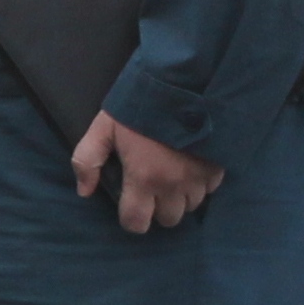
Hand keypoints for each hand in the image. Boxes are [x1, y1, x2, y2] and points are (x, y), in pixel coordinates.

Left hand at [69, 111, 223, 234]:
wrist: (187, 81)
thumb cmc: (141, 103)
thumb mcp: (104, 126)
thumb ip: (88, 159)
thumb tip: (84, 191)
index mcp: (144, 179)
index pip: (136, 223)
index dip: (131, 217)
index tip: (131, 203)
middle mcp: (173, 186)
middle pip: (167, 220)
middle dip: (158, 208)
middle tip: (153, 186)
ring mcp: (199, 179)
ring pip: (190, 207)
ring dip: (181, 197)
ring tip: (173, 175)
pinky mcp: (218, 168)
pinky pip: (210, 190)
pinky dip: (200, 183)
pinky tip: (192, 165)